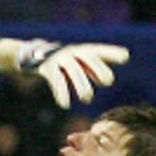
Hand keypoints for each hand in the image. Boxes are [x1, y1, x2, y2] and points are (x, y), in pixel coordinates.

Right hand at [8, 39, 129, 108]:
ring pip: (73, 71)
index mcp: (80, 51)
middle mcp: (71, 52)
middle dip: (98, 69)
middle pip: (88, 58)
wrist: (30, 57)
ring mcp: (58, 59)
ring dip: (81, 85)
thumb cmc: (59, 64)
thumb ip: (91, 71)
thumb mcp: (75, 64)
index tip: (125, 57)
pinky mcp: (46, 68)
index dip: (111, 53)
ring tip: (87, 98)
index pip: (98, 50)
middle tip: (108, 82)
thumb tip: (108, 79)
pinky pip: (56, 81)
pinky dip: (61, 93)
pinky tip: (65, 105)